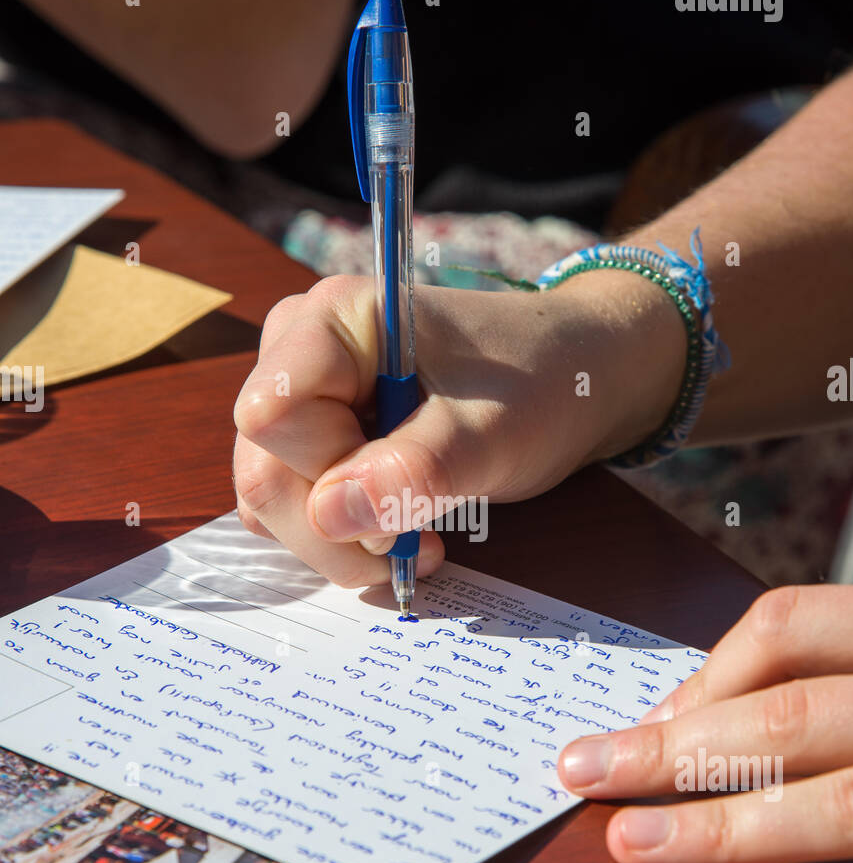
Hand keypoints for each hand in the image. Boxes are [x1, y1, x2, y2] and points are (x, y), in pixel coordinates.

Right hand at [233, 271, 683, 585]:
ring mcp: (304, 397)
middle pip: (263, 465)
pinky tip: (402, 530)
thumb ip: (414, 472)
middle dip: (332, 527)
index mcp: (333, 321)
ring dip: (340, 540)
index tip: (405, 486)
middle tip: (414, 540)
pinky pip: (296, 502)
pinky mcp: (318, 436)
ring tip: (418, 536)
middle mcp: (299, 351)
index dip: (326, 469)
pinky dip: (343, 534)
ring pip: (271, 494)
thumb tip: (327, 514)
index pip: (272, 416)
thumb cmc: (543, 385)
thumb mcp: (491, 433)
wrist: (578, 378)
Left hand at [557, 585, 852, 862]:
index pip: (792, 628)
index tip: (634, 725)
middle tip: (588, 778)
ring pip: (835, 803)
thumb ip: (796, 684)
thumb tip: (670, 719)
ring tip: (633, 844)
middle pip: (790, 718)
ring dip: (722, 829)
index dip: (704, 676)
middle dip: (677, 755)